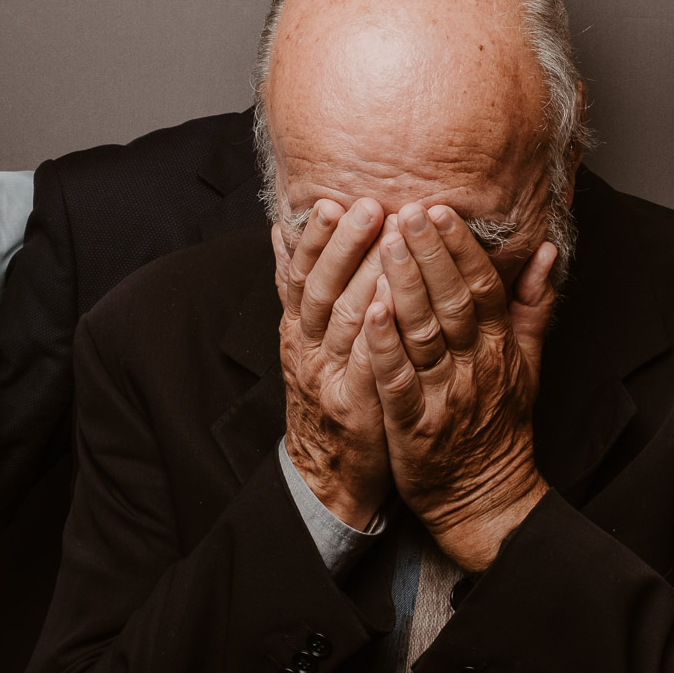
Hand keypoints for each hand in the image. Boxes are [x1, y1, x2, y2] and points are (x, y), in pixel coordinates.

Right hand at [276, 198, 390, 528]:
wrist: (327, 471)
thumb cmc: (327, 392)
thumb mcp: (303, 339)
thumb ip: (295, 287)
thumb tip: (280, 231)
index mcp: (297, 328)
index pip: (301, 273)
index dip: (316, 238)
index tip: (333, 200)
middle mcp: (307, 348)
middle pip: (321, 289)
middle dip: (344, 245)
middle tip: (368, 206)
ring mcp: (329, 378)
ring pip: (345, 320)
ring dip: (367, 276)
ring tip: (391, 241)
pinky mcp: (354, 408)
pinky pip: (368, 365)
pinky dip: (378, 335)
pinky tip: (393, 309)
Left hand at [359, 203, 556, 570]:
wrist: (485, 495)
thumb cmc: (499, 422)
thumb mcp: (528, 362)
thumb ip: (534, 303)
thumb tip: (548, 250)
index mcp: (499, 347)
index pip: (483, 287)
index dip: (462, 248)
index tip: (441, 210)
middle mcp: (475, 366)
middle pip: (454, 302)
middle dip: (431, 254)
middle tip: (407, 210)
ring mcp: (445, 395)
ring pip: (425, 333)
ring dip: (406, 285)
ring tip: (384, 244)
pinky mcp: (414, 425)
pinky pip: (399, 380)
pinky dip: (385, 345)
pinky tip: (369, 311)